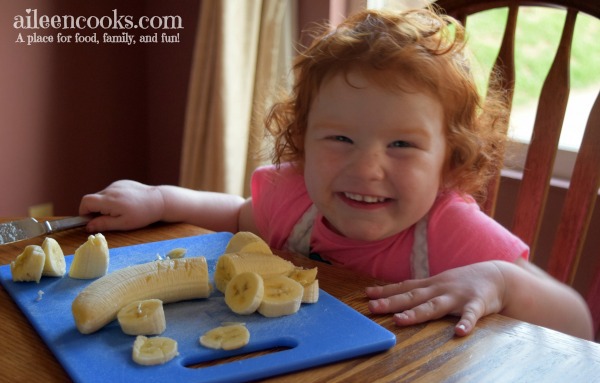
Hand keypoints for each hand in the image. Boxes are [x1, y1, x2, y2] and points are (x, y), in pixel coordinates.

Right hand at [79, 180, 163, 231]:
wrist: (159, 201)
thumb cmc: (142, 215)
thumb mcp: (123, 224)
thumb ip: (104, 224)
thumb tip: (88, 226)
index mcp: (110, 200)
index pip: (86, 202)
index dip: (84, 212)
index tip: (91, 220)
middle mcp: (111, 189)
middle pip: (93, 199)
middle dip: (95, 210)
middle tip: (108, 219)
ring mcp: (116, 184)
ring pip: (102, 195)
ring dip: (104, 204)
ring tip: (120, 211)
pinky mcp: (122, 183)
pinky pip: (111, 191)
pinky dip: (112, 198)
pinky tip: (125, 204)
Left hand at [365, 261, 506, 335]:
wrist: (497, 276)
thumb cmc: (461, 282)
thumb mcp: (438, 284)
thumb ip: (419, 291)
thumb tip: (394, 296)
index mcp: (430, 285)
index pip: (404, 287)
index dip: (385, 291)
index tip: (367, 295)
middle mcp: (440, 289)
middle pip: (412, 297)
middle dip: (391, 303)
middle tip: (373, 308)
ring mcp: (457, 296)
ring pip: (435, 306)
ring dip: (417, 313)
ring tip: (401, 319)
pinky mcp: (477, 304)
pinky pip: (471, 315)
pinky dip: (465, 323)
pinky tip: (459, 332)